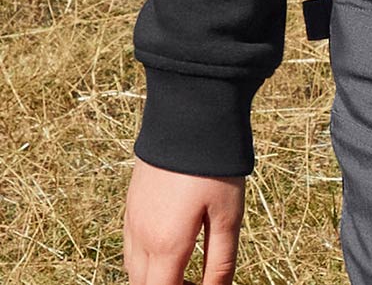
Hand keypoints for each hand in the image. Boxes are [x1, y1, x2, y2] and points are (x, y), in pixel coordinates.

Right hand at [124, 156, 245, 283]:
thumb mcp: (228, 215)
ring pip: (133, 269)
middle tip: (193, 279)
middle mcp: (141, 238)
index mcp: (166, 246)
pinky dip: (144, 260)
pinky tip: (165, 249)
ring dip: (153, 278)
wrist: (188, 115)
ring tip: (181, 270)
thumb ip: (221, 262)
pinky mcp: (131, 203)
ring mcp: (132, 219)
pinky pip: (130, 246)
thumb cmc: (212, 166)